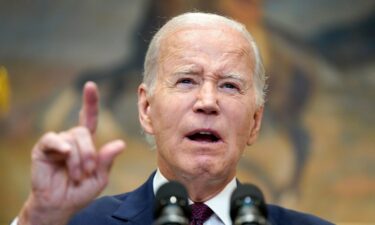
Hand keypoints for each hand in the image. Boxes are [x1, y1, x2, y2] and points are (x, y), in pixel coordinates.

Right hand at [18, 81, 124, 224]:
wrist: (60, 205)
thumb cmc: (80, 190)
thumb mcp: (99, 177)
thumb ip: (107, 160)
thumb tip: (121, 144)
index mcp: (85, 143)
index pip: (88, 118)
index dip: (90, 102)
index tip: (90, 86)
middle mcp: (71, 139)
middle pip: (83, 132)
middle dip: (89, 153)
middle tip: (87, 173)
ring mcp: (57, 142)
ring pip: (72, 138)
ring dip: (77, 160)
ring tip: (76, 175)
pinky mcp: (43, 149)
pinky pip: (53, 139)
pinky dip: (61, 146)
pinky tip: (64, 154)